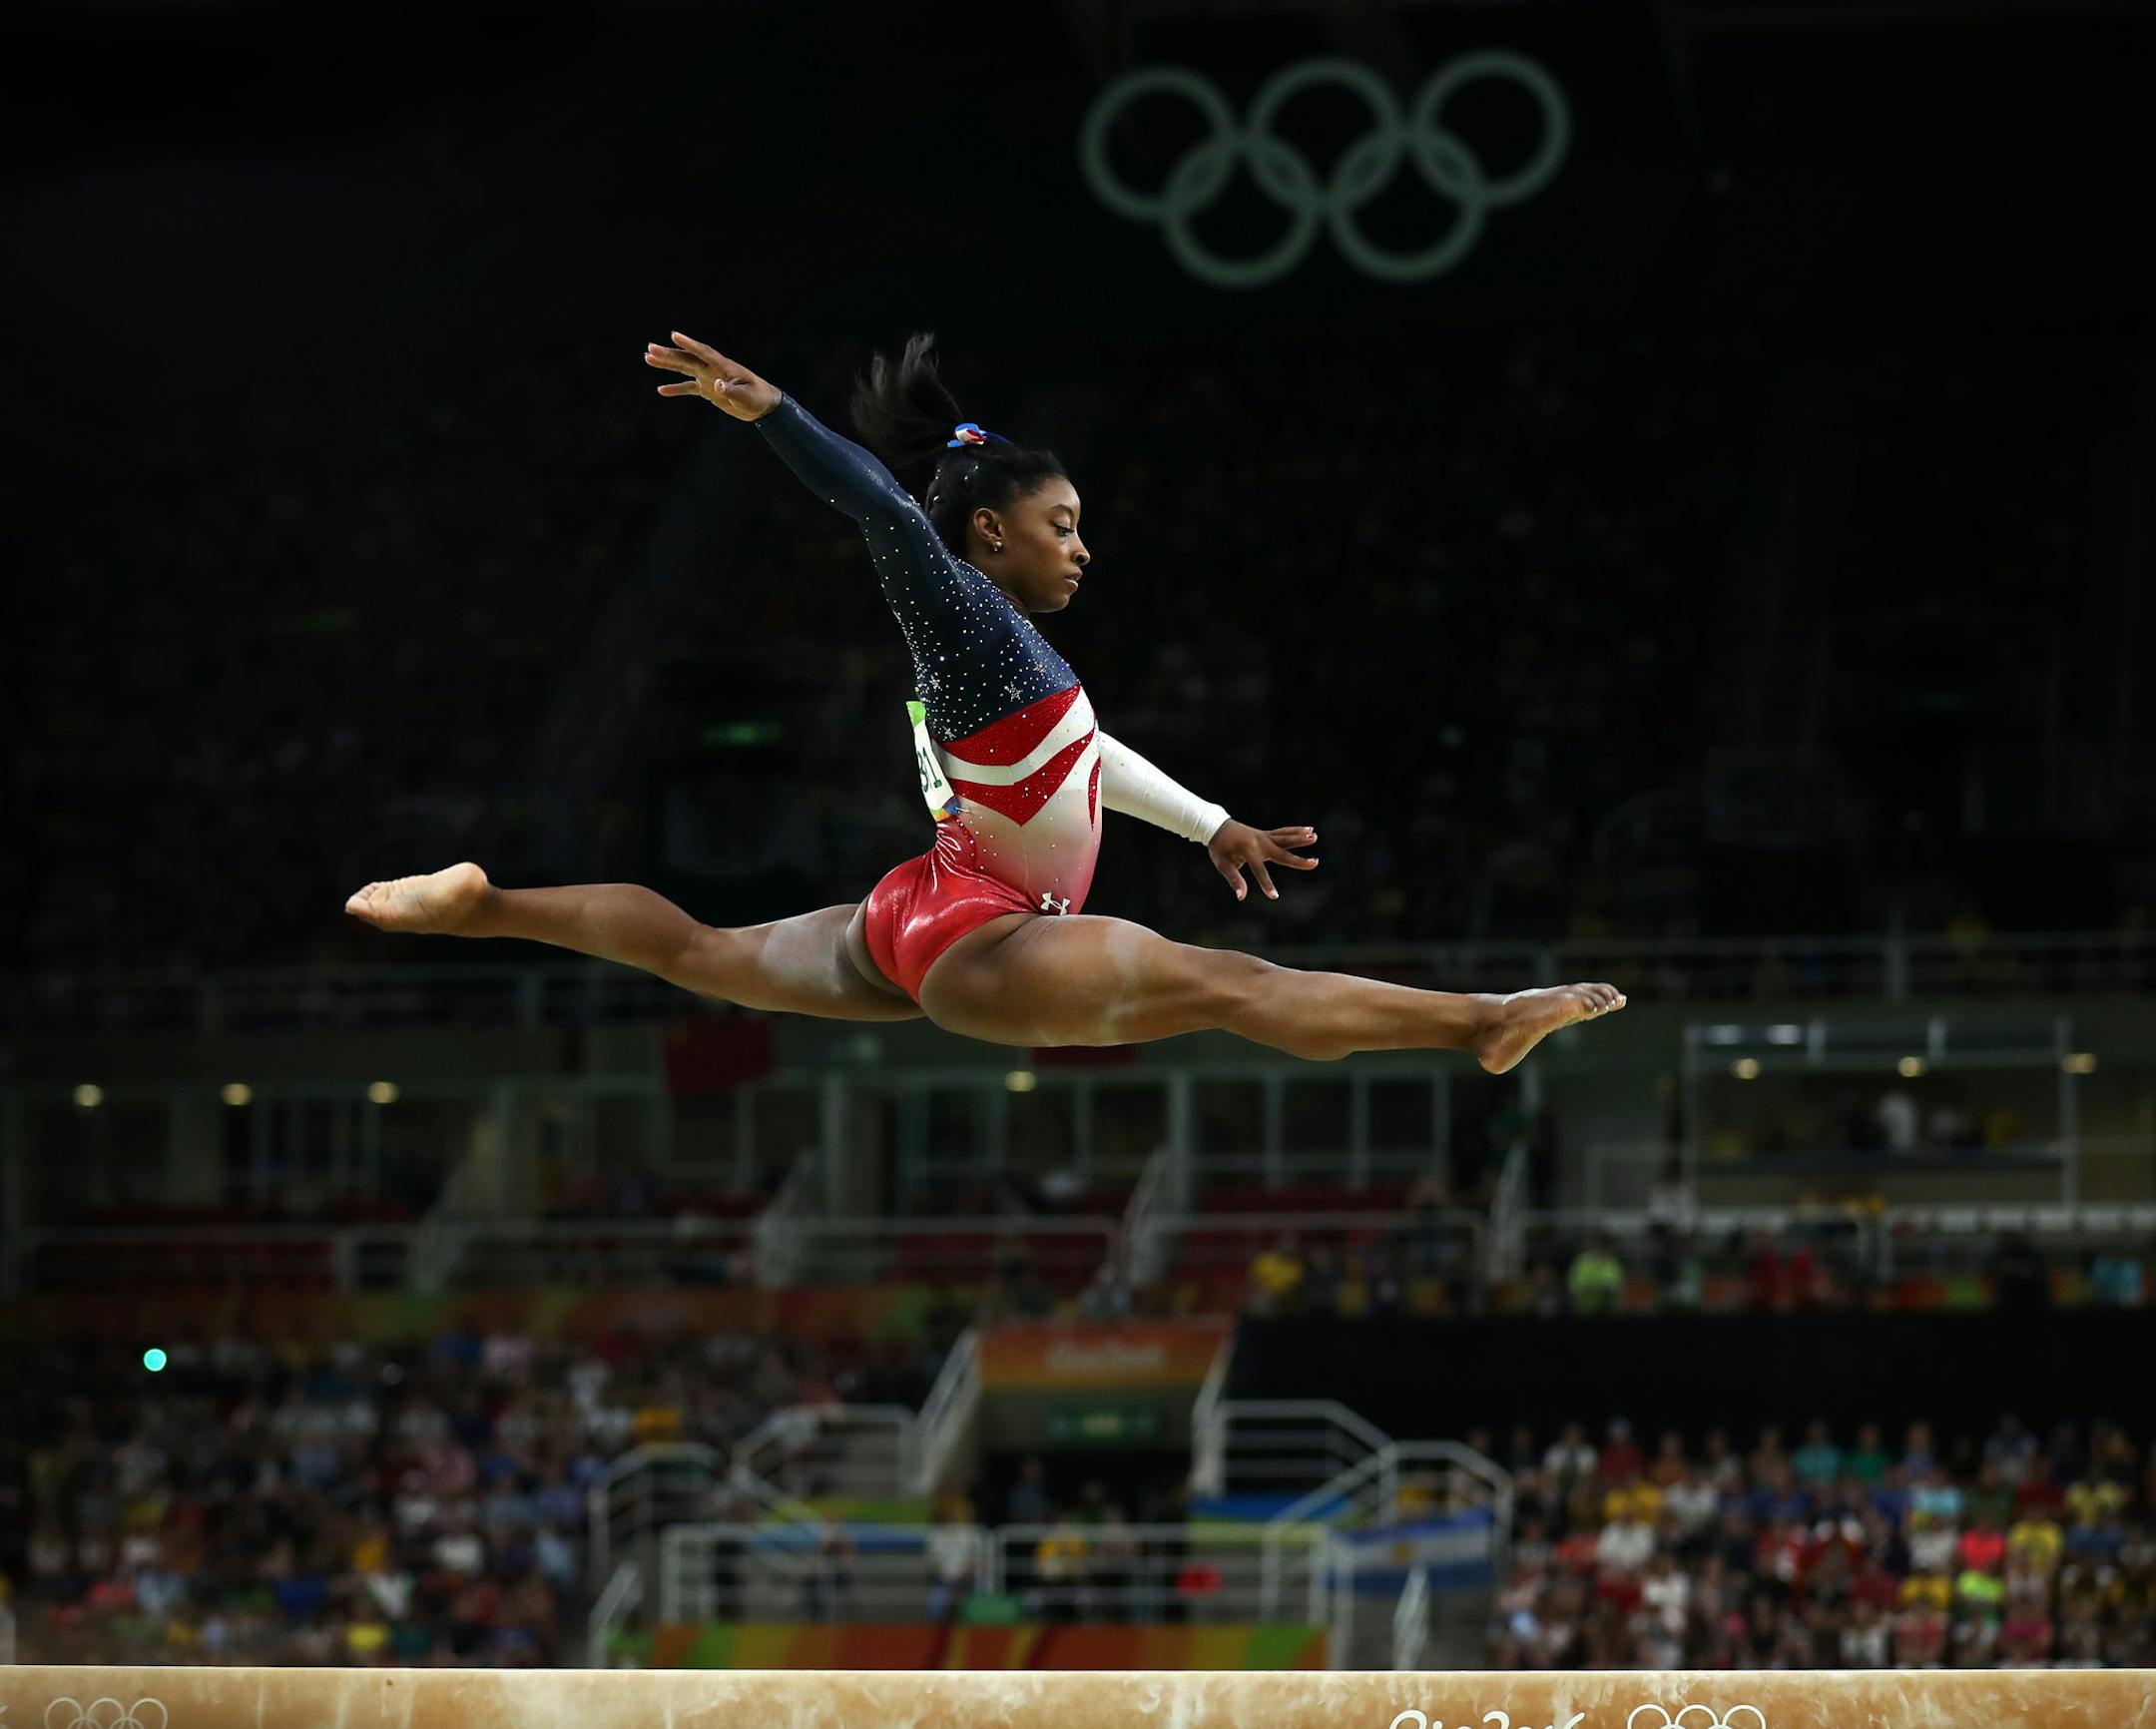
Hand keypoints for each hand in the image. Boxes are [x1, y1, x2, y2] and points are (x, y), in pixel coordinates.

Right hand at [643, 331, 781, 420]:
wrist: (763, 406)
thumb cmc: (758, 398)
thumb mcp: (747, 397)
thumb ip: (732, 391)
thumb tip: (716, 384)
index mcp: (723, 366)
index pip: (703, 352)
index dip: (689, 344)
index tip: (674, 335)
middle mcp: (713, 369)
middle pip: (687, 359)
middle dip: (669, 354)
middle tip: (650, 348)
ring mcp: (708, 378)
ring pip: (684, 368)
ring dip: (667, 363)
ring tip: (648, 357)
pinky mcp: (707, 390)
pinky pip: (688, 388)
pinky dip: (675, 388)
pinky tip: (661, 390)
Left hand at [1207, 821, 1317, 902]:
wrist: (1217, 826)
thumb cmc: (1219, 848)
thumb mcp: (1222, 864)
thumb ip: (1234, 879)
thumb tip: (1241, 897)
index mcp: (1248, 851)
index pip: (1259, 871)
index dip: (1266, 884)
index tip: (1274, 897)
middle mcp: (1259, 842)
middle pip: (1282, 853)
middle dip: (1298, 860)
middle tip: (1315, 862)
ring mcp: (1264, 837)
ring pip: (1285, 838)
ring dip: (1300, 838)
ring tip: (1315, 837)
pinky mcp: (1266, 835)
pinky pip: (1283, 833)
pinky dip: (1296, 831)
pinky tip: (1309, 830)